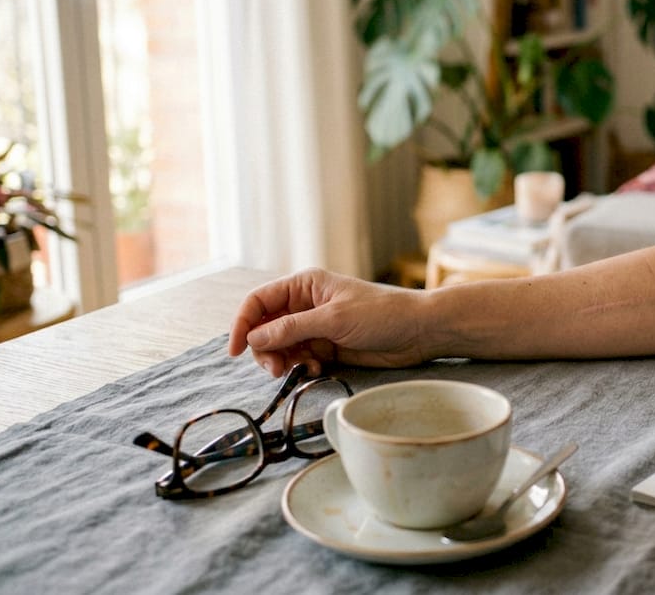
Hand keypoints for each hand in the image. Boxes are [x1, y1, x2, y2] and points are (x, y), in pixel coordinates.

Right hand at [228, 268, 429, 376]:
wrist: (419, 332)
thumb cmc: (382, 314)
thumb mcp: (334, 319)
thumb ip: (292, 329)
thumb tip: (253, 338)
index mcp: (305, 285)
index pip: (259, 301)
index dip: (243, 324)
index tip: (235, 351)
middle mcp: (306, 303)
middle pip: (265, 327)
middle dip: (265, 348)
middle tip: (275, 369)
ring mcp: (316, 326)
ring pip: (281, 346)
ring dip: (282, 360)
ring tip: (299, 370)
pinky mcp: (328, 346)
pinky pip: (300, 358)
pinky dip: (302, 367)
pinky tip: (318, 369)